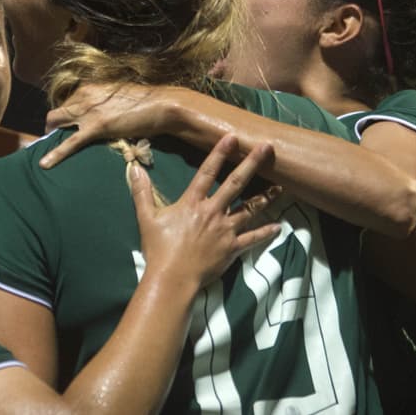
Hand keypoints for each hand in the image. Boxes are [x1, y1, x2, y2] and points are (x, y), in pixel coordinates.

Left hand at [40, 82, 177, 168]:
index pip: (67, 102)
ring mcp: (89, 110)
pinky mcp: (96, 126)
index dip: (65, 116)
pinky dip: (56, 153)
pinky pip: (70, 142)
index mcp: (89, 87)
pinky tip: (45, 164)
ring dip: (52, 136)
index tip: (67, 126)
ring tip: (48, 151)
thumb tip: (99, 113)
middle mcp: (84, 95)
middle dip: (53, 126)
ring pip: (56, 122)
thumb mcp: (118, 97)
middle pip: (57, 112)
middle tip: (54, 139)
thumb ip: (103, 103)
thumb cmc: (145, 103)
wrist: (160, 105)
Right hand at [131, 134, 280, 286]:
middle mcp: (213, 212)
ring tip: (281, 186)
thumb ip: (142, 192)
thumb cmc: (158, 248)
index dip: (219, 153)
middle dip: (251, 164)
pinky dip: (266, 232)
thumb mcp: (146, 218)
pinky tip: (278, 227)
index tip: (231, 137)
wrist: (172, 278)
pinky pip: (253, 239)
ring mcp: (225, 231)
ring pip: (250, 209)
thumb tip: (133, 168)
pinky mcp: (232, 249)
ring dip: (267, 197)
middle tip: (266, 148)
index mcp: (192, 203)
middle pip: (236, 184)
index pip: (207, 172)